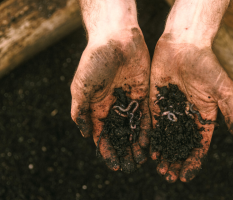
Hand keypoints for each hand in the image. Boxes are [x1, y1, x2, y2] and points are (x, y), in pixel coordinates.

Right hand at [71, 0, 150, 172]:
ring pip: (133, 128)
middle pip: (119, 135)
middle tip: (131, 167)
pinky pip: (146, 115)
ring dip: (136, 144)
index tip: (114, 165)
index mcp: (97, 107)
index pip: (102, 135)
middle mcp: (113, 107)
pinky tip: (151, 142)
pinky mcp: (143, 95)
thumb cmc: (95, 61)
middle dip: (124, 151)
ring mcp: (129, 101)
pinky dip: (147, 129)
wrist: (116, 38)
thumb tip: (86, 134)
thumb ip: (81, 110)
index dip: (107, 151)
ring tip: (142, 160)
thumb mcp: (81, 86)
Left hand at [149, 33, 232, 181]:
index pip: (199, 144)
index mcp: (204, 115)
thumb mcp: (223, 89)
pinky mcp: (156, 102)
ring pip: (166, 137)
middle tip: (169, 176)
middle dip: (176, 160)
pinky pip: (153, 124)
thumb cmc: (207, 65)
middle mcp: (187, 116)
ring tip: (159, 168)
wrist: (184, 44)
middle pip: (181, 144)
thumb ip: (231, 113)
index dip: (194, 160)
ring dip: (164, 153)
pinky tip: (149, 150)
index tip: (187, 175)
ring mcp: (170, 110)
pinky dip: (151, 138)